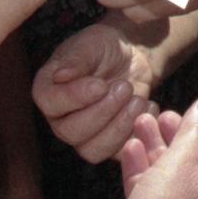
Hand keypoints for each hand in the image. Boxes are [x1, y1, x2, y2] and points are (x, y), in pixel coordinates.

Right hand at [33, 23, 157, 161]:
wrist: (130, 58)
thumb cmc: (105, 48)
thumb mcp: (91, 44)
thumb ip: (76, 59)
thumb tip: (60, 75)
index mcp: (48, 91)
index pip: (51, 103)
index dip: (76, 97)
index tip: (101, 84)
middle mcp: (60, 118)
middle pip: (72, 132)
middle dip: (103, 111)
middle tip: (125, 87)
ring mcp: (83, 136)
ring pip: (93, 150)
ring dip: (120, 127)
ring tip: (137, 100)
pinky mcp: (109, 144)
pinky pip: (118, 154)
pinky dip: (137, 134)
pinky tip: (148, 108)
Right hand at [88, 96, 197, 198]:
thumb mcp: (184, 161)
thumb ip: (197, 129)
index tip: (195, 110)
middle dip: (179, 136)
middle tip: (163, 115)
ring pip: (172, 176)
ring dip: (157, 148)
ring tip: (141, 124)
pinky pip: (153, 193)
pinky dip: (143, 170)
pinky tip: (130, 150)